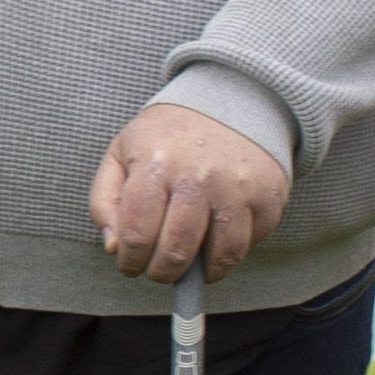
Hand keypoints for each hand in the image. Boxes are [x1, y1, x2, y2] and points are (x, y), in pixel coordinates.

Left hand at [89, 98, 291, 279]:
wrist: (232, 101)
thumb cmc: (168, 137)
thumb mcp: (122, 154)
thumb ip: (105, 202)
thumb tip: (114, 248)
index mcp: (155, 163)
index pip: (137, 235)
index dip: (130, 261)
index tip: (131, 265)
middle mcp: (198, 176)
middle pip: (176, 253)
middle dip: (161, 273)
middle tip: (159, 269)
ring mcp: (237, 187)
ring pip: (219, 257)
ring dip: (200, 273)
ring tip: (190, 262)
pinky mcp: (268, 197)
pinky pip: (249, 245)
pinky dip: (232, 252)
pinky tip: (217, 236)